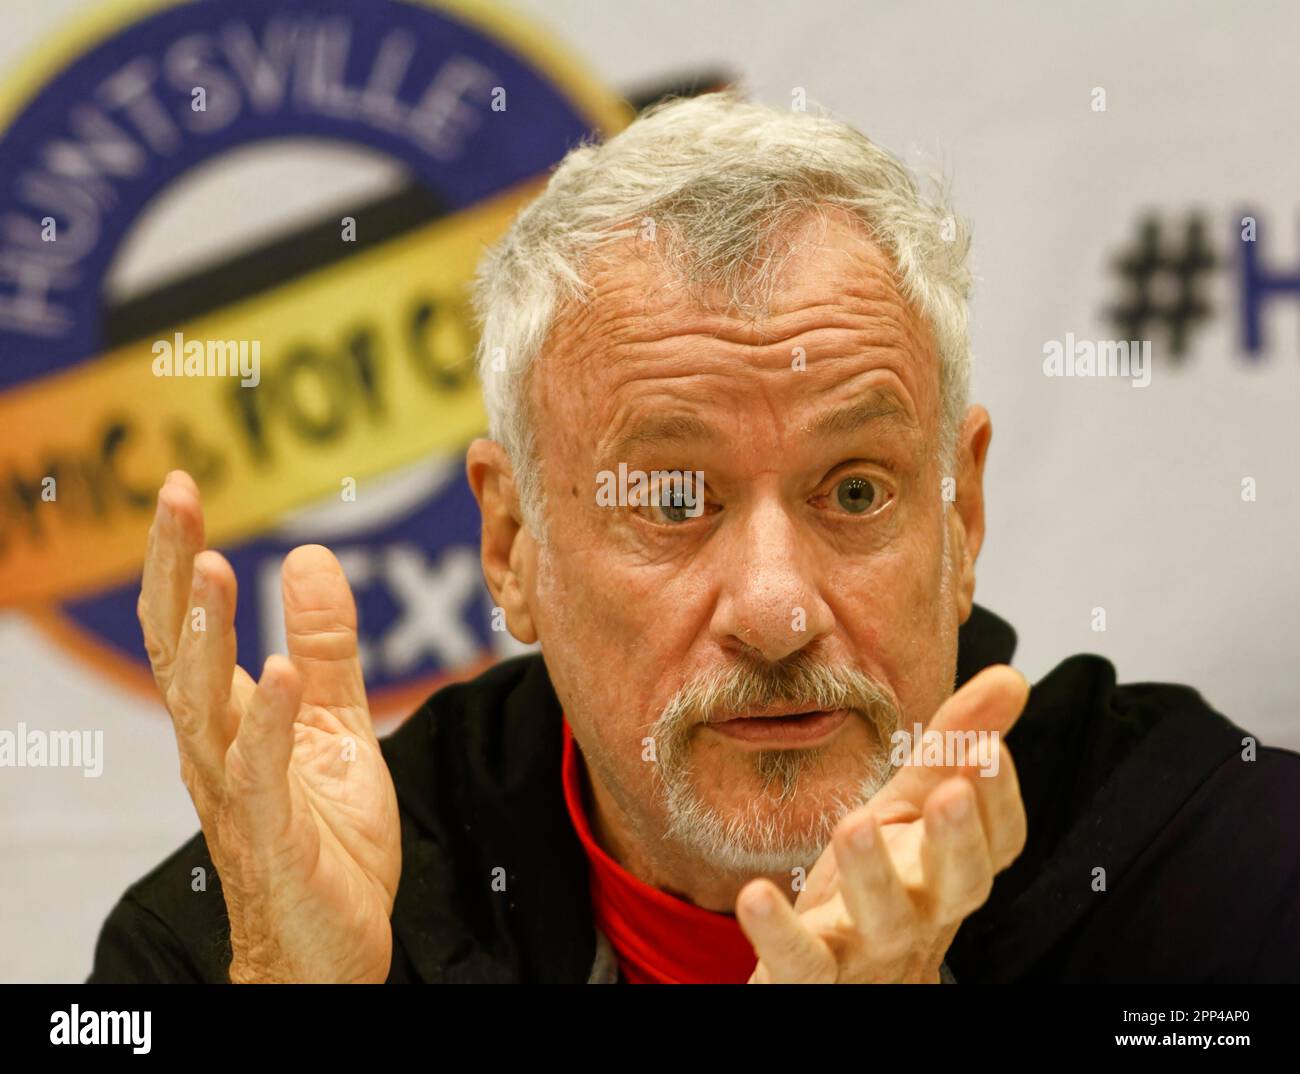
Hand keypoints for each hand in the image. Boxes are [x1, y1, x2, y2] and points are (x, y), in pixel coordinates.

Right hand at [138, 471, 400, 982]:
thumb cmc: (324, 834)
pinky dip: (265, 721)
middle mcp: (215, 747)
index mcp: (227, 717)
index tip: (182, 486)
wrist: (333, 941)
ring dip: (209, 636)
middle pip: (179, 649)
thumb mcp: (334, 723)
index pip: (189, 626)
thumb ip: (324, 647)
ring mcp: (237, 791)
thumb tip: (308, 556)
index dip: (180, 557)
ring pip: (204, 704)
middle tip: (177, 498)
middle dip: (176, 572)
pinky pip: (260, 771)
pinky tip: (274, 673)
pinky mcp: (273, 833)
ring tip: (214, 571)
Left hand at [736, 665, 1029, 982]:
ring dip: (873, 874)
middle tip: (948, 792)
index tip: (989, 748)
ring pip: (883, 920)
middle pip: (955, 884)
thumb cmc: (882, 882)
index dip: (998, 799)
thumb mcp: (912, 806)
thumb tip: (1011, 676)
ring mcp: (870, 947)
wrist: (838, 974)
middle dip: (957, 840)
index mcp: (949, 867)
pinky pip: (801, 962)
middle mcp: (923, 910)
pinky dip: (779, 933)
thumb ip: (955, 744)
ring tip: (854, 824)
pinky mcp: (814, 974)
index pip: (996, 841)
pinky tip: (755, 897)